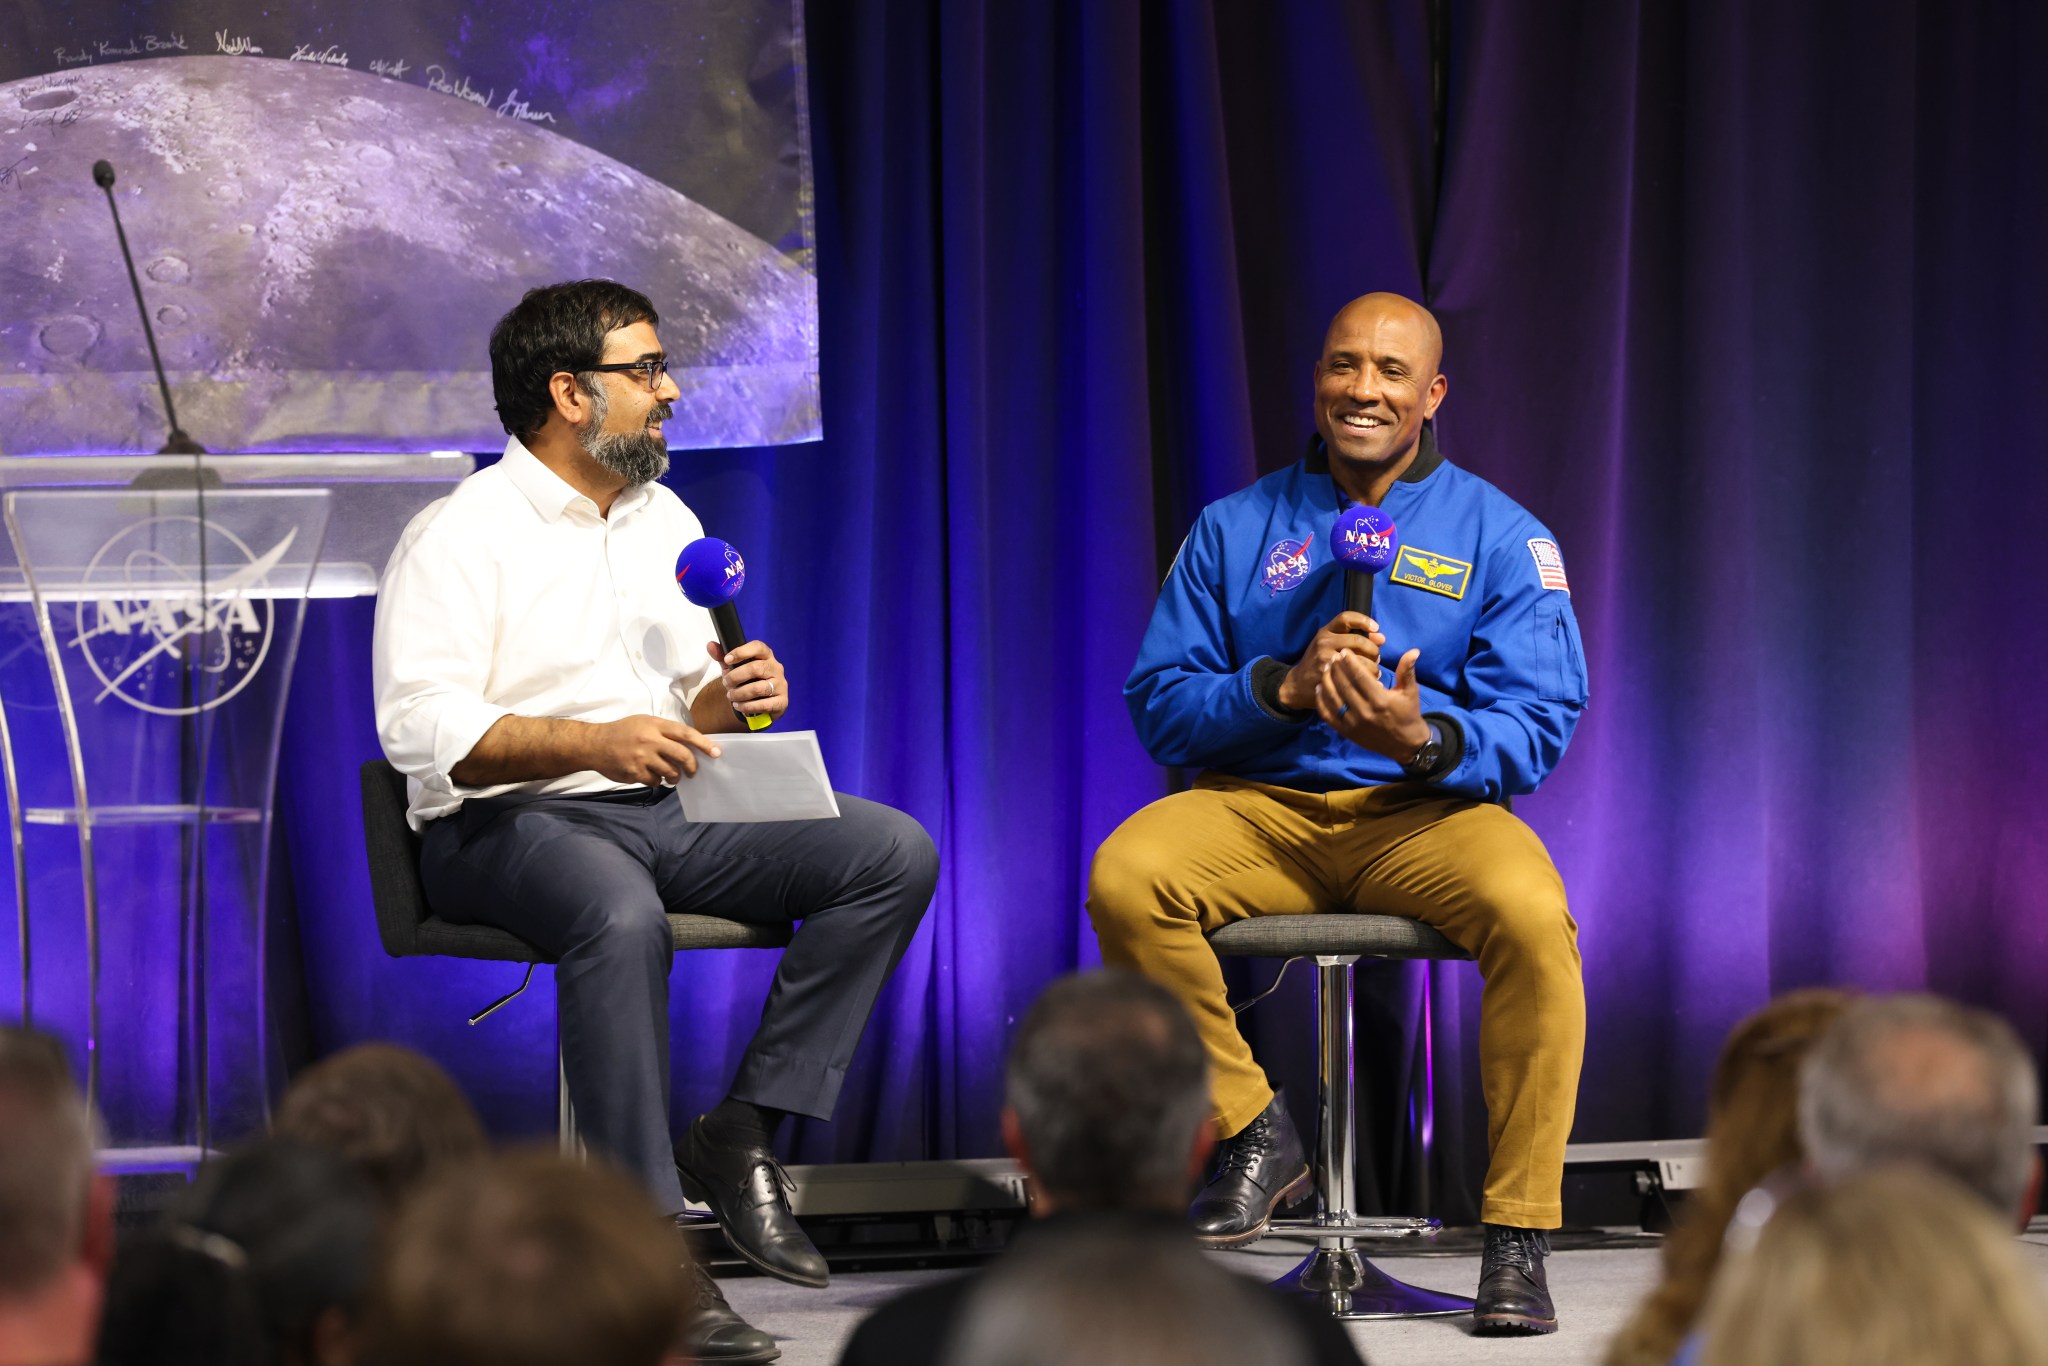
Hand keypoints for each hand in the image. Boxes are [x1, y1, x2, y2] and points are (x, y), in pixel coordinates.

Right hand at [589, 714, 721, 783]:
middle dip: (692, 766)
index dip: (704, 744)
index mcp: (655, 725)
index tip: (716, 753)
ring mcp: (642, 757)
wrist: (595, 744)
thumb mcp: (645, 722)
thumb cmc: (623, 732)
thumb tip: (690, 745)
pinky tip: (651, 775)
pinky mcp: (634, 772)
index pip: (686, 734)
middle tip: (694, 772)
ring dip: (675, 777)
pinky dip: (656, 781)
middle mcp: (650, 740)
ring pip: (670, 772)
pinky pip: (655, 781)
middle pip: (682, 755)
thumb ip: (665, 731)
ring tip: (672, 776)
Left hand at [709, 639, 789, 721]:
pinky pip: (764, 705)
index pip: (758, 647)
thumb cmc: (747, 681)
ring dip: (740, 693)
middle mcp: (776, 668)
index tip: (727, 660)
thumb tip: (710, 645)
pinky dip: (747, 706)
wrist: (761, 704)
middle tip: (725, 683)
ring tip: (731, 696)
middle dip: (736, 677)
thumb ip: (722, 657)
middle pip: (756, 668)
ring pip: (759, 688)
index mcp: (766, 656)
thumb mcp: (734, 668)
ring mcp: (781, 686)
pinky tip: (739, 706)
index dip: (741, 652)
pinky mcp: (782, 702)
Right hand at [1277, 612, 1385, 710]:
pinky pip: (1356, 676)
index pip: (1346, 618)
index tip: (1376, 627)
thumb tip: (1381, 637)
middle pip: (1359, 640)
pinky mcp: (1329, 677)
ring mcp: (1325, 660)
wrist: (1297, 684)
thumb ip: (1354, 638)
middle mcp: (1324, 643)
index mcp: (1325, 632)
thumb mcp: (1330, 645)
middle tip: (1376, 658)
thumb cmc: (1318, 661)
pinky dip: (1368, 679)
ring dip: (1374, 666)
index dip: (1364, 620)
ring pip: (1361, 660)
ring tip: (1374, 671)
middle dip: (1374, 650)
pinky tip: (1370, 681)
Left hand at [1315, 648, 1429, 760]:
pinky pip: (1328, 715)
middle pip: (1344, 685)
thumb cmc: (1408, 714)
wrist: (1405, 744)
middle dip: (1336, 669)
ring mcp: (1353, 723)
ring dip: (1327, 681)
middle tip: (1333, 657)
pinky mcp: (1346, 732)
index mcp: (1380, 700)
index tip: (1344, 652)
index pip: (1360, 676)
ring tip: (1326, 669)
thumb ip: (1408, 670)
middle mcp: (1365, 712)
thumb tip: (1414, 650)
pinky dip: (1321, 701)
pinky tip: (1320, 688)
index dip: (1350, 662)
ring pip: (1333, 698)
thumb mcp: (1411, 692)